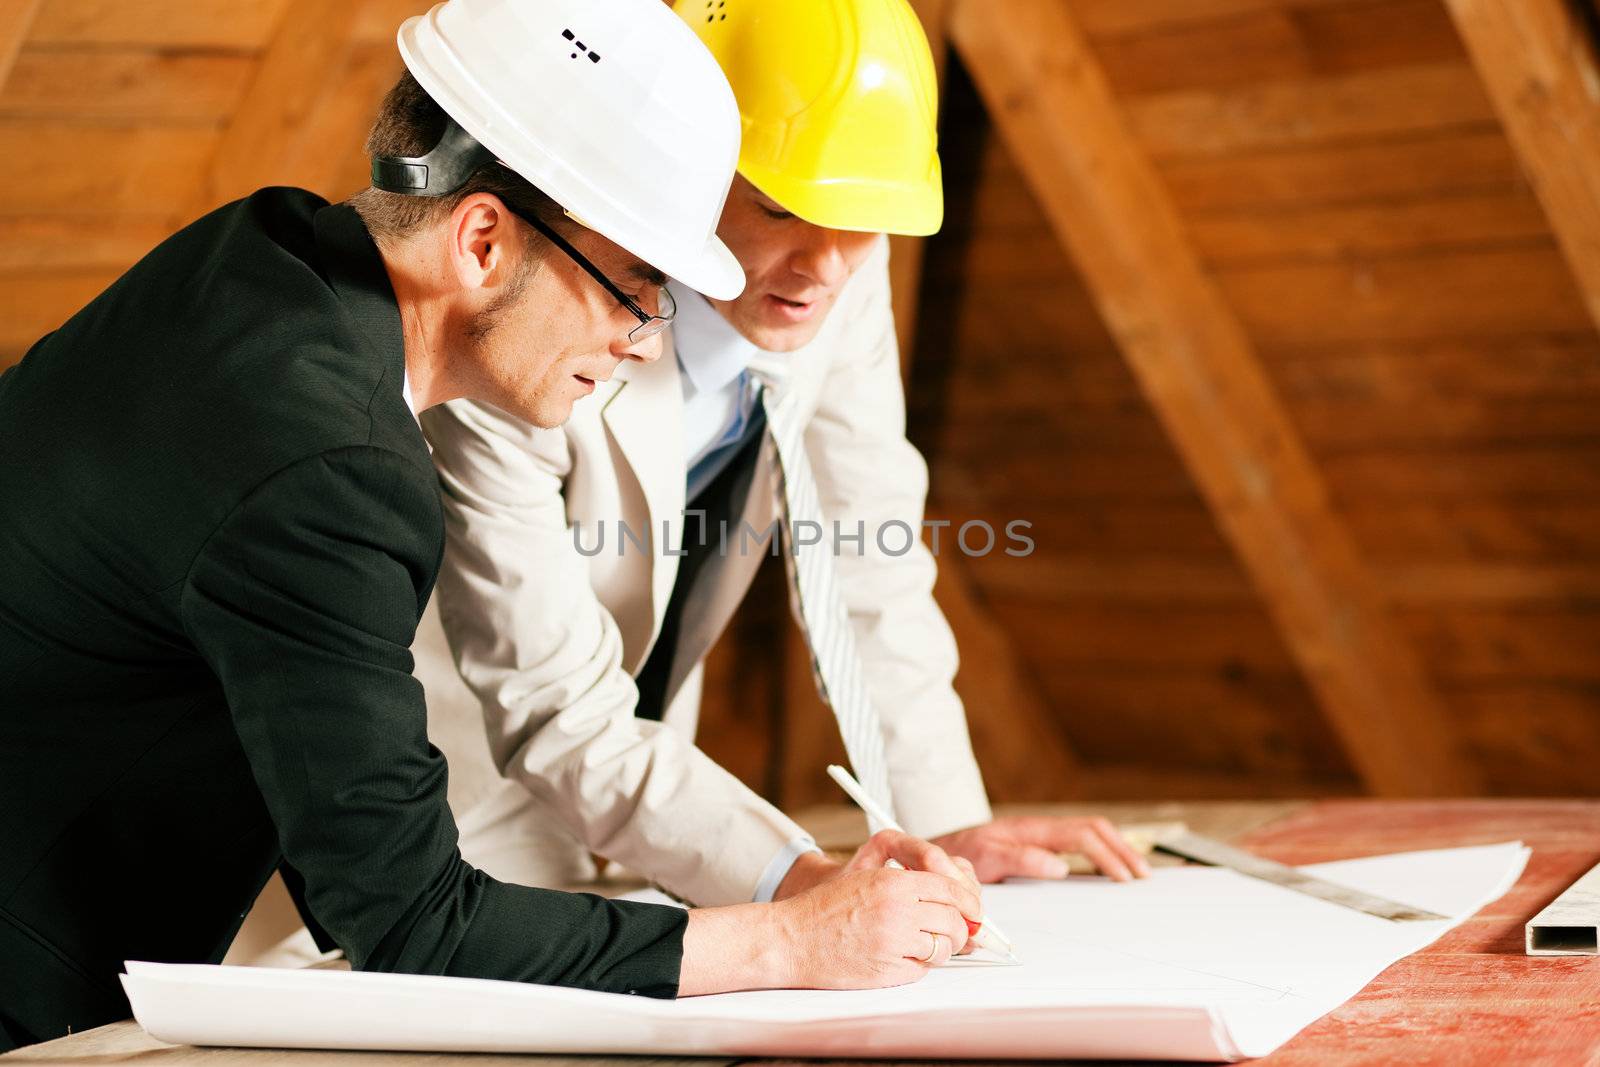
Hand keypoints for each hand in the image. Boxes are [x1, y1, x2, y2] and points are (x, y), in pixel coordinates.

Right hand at [678, 832, 982, 995]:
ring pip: (943, 948)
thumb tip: (953, 899)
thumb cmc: (826, 908)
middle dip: (962, 930)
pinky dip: (919, 967)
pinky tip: (901, 958)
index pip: (951, 889)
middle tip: (958, 934)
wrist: (792, 938)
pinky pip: (922, 971)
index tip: (974, 912)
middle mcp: (896, 910)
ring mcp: (892, 943)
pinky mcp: (886, 971)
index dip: (969, 902)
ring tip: (925, 946)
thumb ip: (911, 882)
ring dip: (942, 950)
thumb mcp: (868, 878)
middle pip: (954, 921)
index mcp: (893, 882)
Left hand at [933, 816, 1151, 881]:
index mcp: (1033, 829)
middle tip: (1143, 874)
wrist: (937, 849)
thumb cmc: (959, 853)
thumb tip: (1060, 866)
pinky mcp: (1036, 842)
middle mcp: (1040, 828)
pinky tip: (1106, 868)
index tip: (1124, 878)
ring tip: (1135, 870)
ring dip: (1115, 848)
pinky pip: (1077, 842)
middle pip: (1094, 829)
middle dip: (1122, 849)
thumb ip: (1021, 860)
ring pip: (1089, 833)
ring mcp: (1040, 834)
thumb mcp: (985, 858)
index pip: (1083, 837)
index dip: (1108, 856)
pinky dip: (1100, 851)